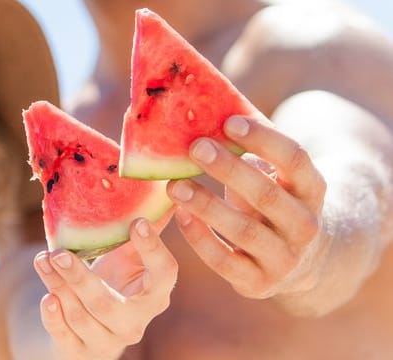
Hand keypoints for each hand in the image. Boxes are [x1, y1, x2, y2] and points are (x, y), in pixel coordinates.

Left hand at [33, 218, 177, 359]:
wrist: (92, 323)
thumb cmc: (115, 281)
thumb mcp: (129, 256)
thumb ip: (141, 229)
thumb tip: (162, 186)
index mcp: (155, 294)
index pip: (163, 274)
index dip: (153, 250)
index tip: (137, 222)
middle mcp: (135, 322)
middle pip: (108, 304)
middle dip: (81, 279)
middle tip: (60, 252)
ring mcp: (109, 340)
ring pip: (82, 317)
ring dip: (59, 287)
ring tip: (43, 260)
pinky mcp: (82, 352)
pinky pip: (66, 337)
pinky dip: (54, 318)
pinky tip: (46, 297)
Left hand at [167, 115, 327, 298]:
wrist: (301, 260)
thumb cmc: (275, 203)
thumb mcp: (275, 178)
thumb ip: (250, 153)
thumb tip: (205, 114)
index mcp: (312, 189)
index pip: (295, 158)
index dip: (263, 138)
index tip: (228, 121)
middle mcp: (306, 226)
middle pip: (267, 195)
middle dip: (229, 170)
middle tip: (195, 148)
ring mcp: (285, 258)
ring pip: (245, 231)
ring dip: (207, 206)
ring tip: (175, 185)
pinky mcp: (260, 283)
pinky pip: (225, 262)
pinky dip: (200, 238)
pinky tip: (180, 216)